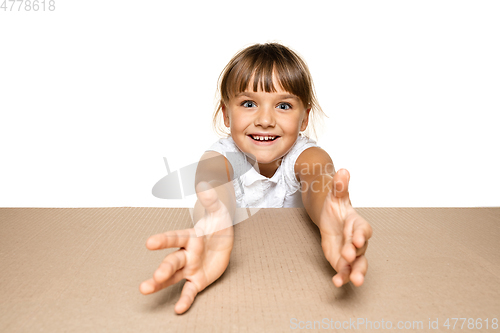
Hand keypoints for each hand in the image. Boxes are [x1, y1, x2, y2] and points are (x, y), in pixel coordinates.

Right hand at [139, 181, 233, 313]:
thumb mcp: (219, 213)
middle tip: (152, 279)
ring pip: (173, 277)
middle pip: (172, 261)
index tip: (149, 243)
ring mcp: (190, 268)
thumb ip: (211, 201)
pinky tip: (178, 309)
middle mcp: (185, 253)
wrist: (224, 243)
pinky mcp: (197, 280)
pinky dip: (184, 300)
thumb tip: (203, 184)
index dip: (163, 240)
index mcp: (190, 237)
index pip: (175, 238)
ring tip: (145, 289)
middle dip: (163, 269)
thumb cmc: (218, 227)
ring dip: (160, 283)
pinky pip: (189, 291)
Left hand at [318, 169, 372, 286]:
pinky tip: (336, 283)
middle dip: (356, 255)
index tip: (356, 240)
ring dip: (356, 272)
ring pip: (357, 264)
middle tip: (349, 258)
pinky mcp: (342, 261)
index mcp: (357, 223)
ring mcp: (350, 252)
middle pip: (361, 249)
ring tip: (354, 281)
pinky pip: (344, 270)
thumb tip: (342, 171)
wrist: (329, 217)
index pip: (362, 229)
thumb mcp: (335, 196)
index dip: (360, 235)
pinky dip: (341, 277)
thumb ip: (339, 186)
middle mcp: (357, 240)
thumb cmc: (335, 206)